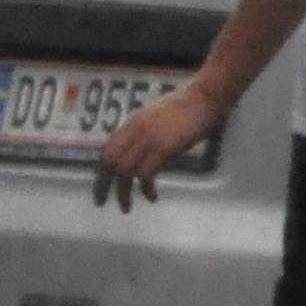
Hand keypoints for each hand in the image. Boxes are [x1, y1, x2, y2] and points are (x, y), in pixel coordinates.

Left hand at [91, 81, 227, 210]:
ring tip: (126, 207)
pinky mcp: (163, 147)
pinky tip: (152, 197)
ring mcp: (148, 138)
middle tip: (101, 202)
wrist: (205, 97)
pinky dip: (146, 189)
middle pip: (110, 161)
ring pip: (125, 171)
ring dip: (123, 193)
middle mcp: (136, 130)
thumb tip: (138, 154)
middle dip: (102, 184)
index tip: (101, 186)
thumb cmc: (188, 107)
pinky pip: (146, 174)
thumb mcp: (157, 117)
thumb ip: (144, 133)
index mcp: (133, 122)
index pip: (107, 149)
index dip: (102, 169)